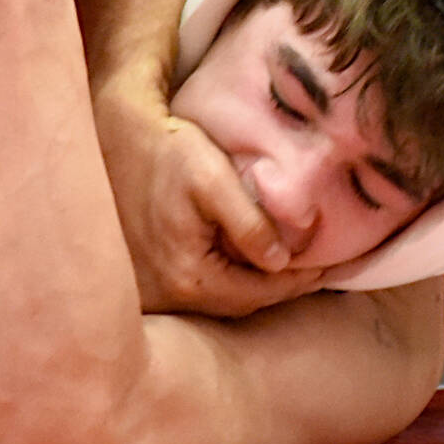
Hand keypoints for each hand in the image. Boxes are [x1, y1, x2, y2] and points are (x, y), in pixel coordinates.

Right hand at [95, 72, 317, 316]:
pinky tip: (248, 263)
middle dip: (279, 289)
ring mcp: (152, 293)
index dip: (297, 282)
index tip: (329, 268)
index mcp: (186, 277)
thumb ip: (248, 223)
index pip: (257, 293)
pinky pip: (197, 290)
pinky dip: (228, 281)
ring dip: (254, 287)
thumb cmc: (167, 152)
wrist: (114, 139)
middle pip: (238, 303)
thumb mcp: (213, 179)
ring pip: (218, 300)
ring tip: (289, 269)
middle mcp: (166, 296)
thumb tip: (280, 262)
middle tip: (316, 272)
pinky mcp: (145, 283)